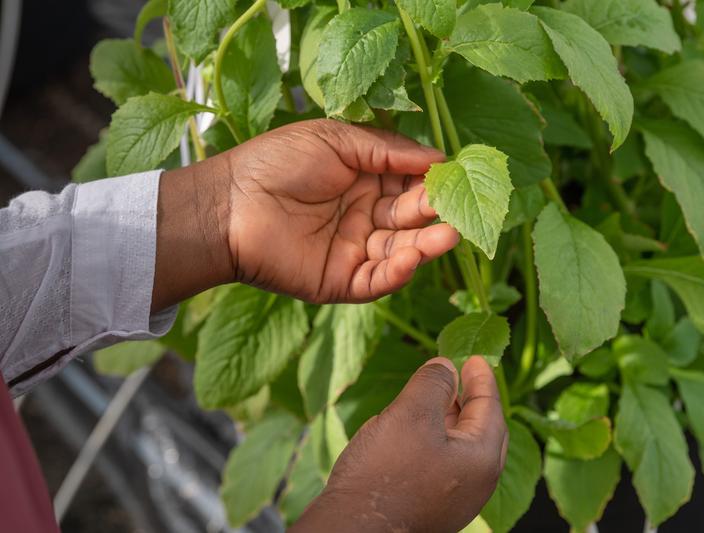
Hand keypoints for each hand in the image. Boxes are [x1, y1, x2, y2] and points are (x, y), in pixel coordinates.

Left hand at [151, 119, 459, 310]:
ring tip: (448, 236)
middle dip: (434, 212)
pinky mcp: (342, 281)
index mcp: (364, 179)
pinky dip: (398, 272)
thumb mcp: (335, 140)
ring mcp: (355, 250)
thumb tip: (438, 158)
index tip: (457, 176)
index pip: (410, 182)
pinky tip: (412, 258)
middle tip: (455, 208)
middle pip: (411, 218)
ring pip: (402, 251)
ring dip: (427, 245)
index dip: (432, 180)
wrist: (229, 205)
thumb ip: (386, 149)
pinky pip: (378, 280)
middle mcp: (366, 215)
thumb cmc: (275, 163)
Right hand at [291, 356, 508, 532]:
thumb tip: (446, 367)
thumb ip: (433, 384)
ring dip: (452, 421)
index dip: (482, 379)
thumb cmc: (385, 473)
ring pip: (462, 450)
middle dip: (471, 401)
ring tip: (436, 399)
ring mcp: (456, 501)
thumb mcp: (410, 414)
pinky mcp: (433, 509)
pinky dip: (438, 441)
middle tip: (460, 377)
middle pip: (482, 431)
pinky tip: (415, 433)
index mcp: (481, 459)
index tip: (476, 358)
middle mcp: (477, 484)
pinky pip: (445, 466)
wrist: (355, 530)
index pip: (490, 408)